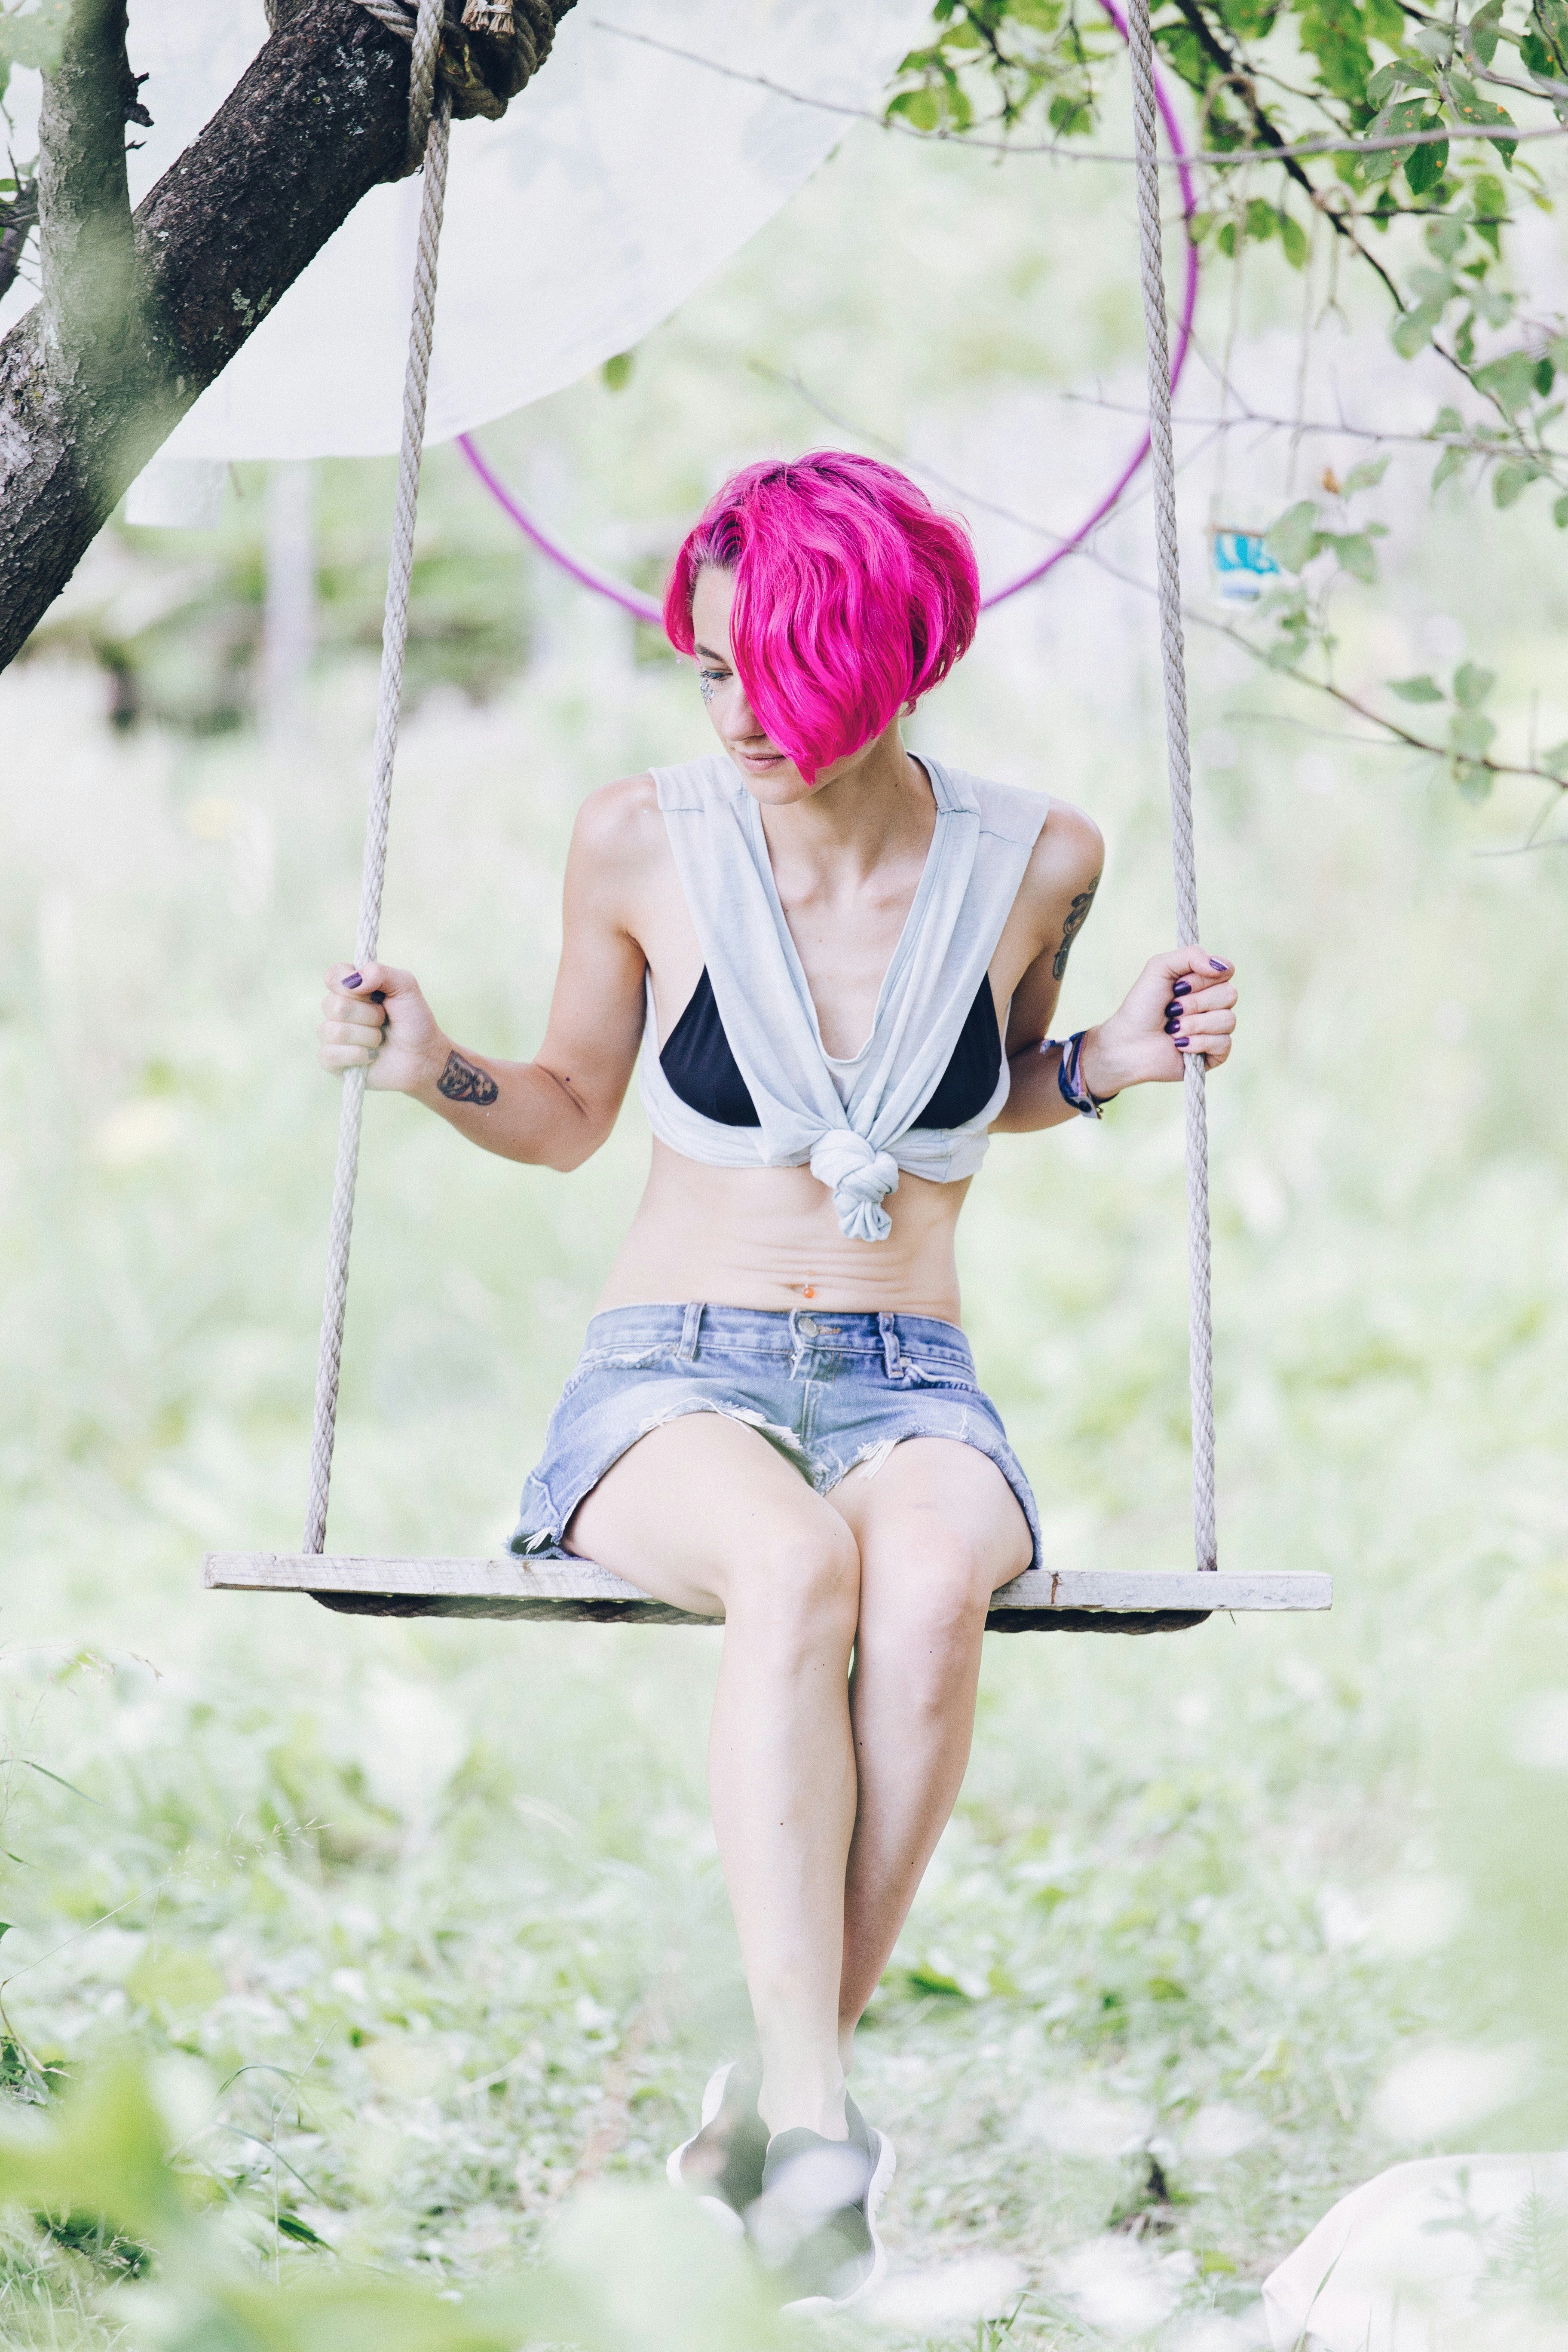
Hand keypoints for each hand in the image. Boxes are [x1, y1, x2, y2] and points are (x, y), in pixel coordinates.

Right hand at [316, 960, 446, 1094]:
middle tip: (384, 1019)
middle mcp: (337, 1009)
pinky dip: (359, 1055)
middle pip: (335, 1006)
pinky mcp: (332, 1061)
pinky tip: (372, 1056)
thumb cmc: (414, 1020)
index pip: (333, 976)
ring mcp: (333, 1036)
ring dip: (368, 1036)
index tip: (374, 994)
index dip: (351, 985)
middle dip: (370, 1015)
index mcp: (351, 988)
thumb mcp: (405, 987)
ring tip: (380, 1039)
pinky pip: (330, 1054)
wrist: (423, 1056)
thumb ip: (379, 972)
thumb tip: (352, 981)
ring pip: (335, 1031)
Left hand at [1079, 948, 1236, 1095]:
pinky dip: (1197, 1043)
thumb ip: (1191, 955)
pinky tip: (1179, 1045)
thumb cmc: (1141, 1006)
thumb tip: (1223, 967)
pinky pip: (1224, 1044)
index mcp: (1205, 982)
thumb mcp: (1159, 968)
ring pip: (1228, 1020)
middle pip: (1230, 994)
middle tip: (1171, 1009)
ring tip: (1172, 1029)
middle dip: (1195, 1003)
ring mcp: (1216, 1030)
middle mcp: (1214, 1004)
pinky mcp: (1215, 1054)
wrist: (1128, 1043)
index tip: (1178, 986)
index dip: (1203, 979)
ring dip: (1193, 1024)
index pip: (1227, 971)